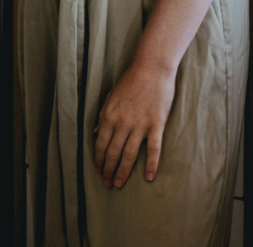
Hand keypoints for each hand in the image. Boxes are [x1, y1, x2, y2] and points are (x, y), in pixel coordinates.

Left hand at [93, 58, 176, 187]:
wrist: (152, 68)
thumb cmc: (131, 80)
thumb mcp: (111, 96)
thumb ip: (103, 115)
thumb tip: (96, 132)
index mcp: (109, 115)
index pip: (100, 143)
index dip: (98, 159)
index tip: (98, 169)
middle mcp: (122, 123)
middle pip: (113, 152)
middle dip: (108, 169)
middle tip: (107, 183)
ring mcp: (140, 125)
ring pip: (129, 154)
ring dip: (123, 171)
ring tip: (118, 184)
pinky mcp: (156, 125)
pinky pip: (154, 149)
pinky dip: (151, 164)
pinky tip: (149, 177)